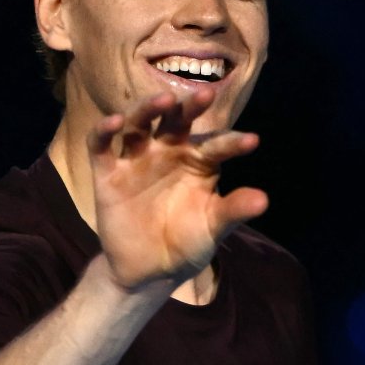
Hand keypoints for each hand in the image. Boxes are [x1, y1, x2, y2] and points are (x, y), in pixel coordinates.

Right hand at [88, 88, 267, 289]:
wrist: (149, 271)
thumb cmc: (187, 242)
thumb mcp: (212, 229)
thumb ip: (233, 211)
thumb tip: (263, 200)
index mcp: (198, 161)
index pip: (216, 144)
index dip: (233, 142)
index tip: (252, 142)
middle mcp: (167, 151)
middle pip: (177, 119)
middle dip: (190, 106)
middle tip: (206, 93)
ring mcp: (136, 159)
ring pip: (139, 122)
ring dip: (149, 107)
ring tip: (165, 100)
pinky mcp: (107, 172)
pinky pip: (100, 144)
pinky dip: (104, 129)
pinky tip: (114, 121)